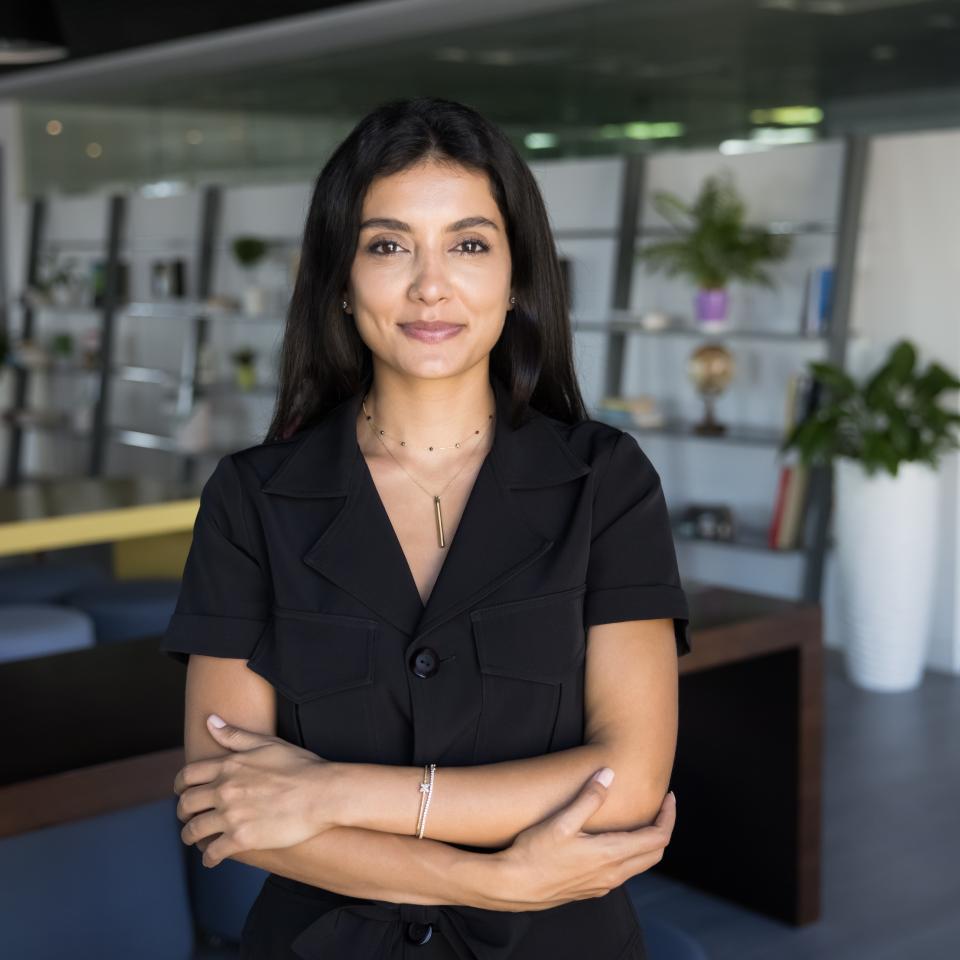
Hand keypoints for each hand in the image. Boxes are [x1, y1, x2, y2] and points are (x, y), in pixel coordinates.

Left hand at [174, 714, 342, 866]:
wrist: (323, 793)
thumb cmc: (300, 766)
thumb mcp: (267, 743)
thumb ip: (235, 735)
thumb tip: (210, 721)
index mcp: (229, 766)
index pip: (188, 775)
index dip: (180, 785)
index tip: (182, 792)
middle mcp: (225, 790)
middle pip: (186, 804)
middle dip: (183, 812)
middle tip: (187, 817)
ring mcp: (231, 816)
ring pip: (194, 830)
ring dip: (190, 836)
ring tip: (195, 840)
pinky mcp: (242, 839)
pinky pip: (212, 852)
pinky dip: (208, 857)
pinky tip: (212, 859)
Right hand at [492, 769, 675, 911]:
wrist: (512, 886)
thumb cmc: (533, 853)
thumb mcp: (561, 821)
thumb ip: (589, 798)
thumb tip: (608, 774)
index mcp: (610, 855)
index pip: (657, 837)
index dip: (668, 816)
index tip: (669, 796)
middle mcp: (612, 874)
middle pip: (654, 853)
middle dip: (663, 827)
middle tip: (660, 805)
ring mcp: (602, 885)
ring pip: (639, 865)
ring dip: (646, 841)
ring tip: (639, 818)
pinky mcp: (591, 890)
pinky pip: (622, 872)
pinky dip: (630, 853)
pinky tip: (612, 840)